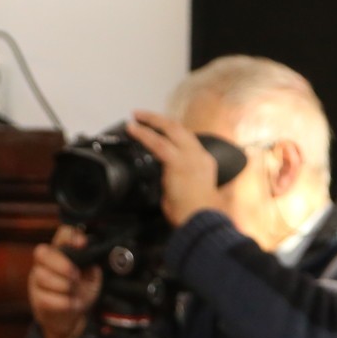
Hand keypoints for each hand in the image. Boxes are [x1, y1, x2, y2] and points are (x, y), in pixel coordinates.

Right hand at [28, 225, 99, 337]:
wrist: (70, 318)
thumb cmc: (80, 292)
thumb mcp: (91, 277)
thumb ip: (89, 264)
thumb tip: (87, 254)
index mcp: (60, 252)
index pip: (62, 234)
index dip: (71, 236)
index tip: (83, 244)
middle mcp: (45, 263)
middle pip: (42, 252)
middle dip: (61, 264)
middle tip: (75, 275)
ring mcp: (38, 281)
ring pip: (43, 276)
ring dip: (63, 285)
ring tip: (73, 291)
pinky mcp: (37, 299)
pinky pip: (47, 298)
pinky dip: (64, 302)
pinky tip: (73, 304)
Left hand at [126, 110, 222, 229]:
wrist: (200, 222)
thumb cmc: (194, 215)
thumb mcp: (188, 194)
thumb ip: (177, 183)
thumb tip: (163, 182)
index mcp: (204, 163)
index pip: (187, 141)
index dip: (172, 133)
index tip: (159, 130)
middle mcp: (199, 156)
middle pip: (179, 129)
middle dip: (161, 120)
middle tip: (143, 116)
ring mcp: (190, 157)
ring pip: (169, 130)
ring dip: (151, 121)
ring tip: (136, 117)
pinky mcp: (178, 163)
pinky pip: (158, 143)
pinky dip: (143, 134)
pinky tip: (132, 129)